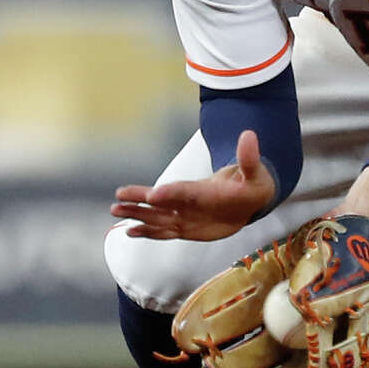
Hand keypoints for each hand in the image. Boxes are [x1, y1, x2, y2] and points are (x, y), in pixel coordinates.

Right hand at [111, 130, 276, 241]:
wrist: (247, 199)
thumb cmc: (250, 185)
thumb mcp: (253, 172)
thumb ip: (248, 157)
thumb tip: (250, 134)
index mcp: (202, 189)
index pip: (182, 191)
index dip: (170, 192)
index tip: (154, 194)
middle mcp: (188, 201)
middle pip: (161, 201)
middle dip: (140, 199)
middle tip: (119, 196)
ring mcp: (185, 214)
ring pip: (156, 216)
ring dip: (137, 214)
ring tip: (115, 210)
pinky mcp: (185, 227)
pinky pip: (164, 231)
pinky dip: (148, 232)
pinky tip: (130, 231)